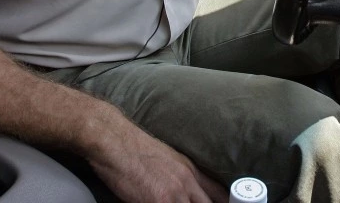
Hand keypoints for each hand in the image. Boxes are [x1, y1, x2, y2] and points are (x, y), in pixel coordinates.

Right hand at [85, 115, 225, 202]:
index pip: (219, 193)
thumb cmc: (136, 150)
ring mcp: (175, 194)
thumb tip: (189, 193)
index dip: (224, 202)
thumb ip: (183, 177)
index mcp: (191, 171)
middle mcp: (188, 183)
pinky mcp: (159, 202)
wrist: (116, 143)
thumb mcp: (170, 159)